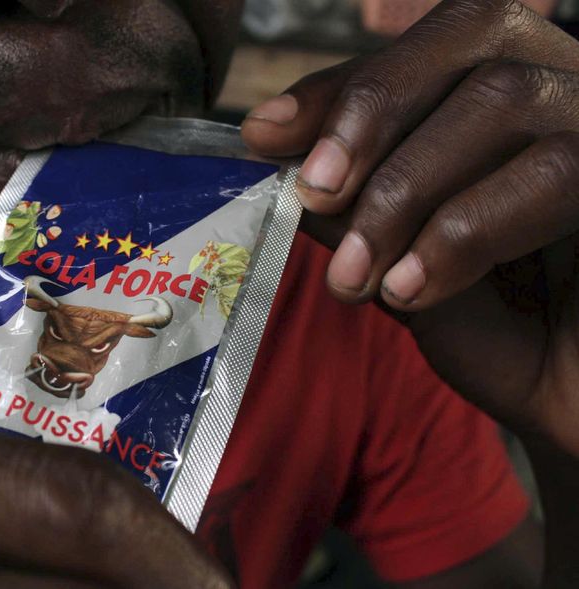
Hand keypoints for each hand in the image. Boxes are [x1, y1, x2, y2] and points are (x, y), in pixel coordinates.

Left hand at [242, 0, 578, 453]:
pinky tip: (414, 292)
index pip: (422, 52)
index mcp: (507, 100)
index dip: (341, 84)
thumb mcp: (402, 263)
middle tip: (314, 192)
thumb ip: (352, 203)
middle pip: (473, 32)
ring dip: (405, 190)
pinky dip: (463, 230)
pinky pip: (557, 170)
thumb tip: (281, 148)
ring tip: (360, 278)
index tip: (265, 134)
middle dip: (371, 113)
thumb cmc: (501, 336)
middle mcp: (567, 92)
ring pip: (503, 97)